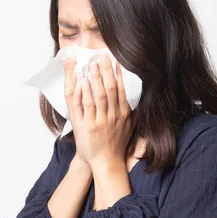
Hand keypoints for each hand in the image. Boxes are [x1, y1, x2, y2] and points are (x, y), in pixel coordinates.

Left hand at [63, 53, 133, 167]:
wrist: (106, 162)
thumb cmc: (116, 144)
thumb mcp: (128, 127)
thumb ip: (129, 112)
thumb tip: (133, 97)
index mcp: (123, 114)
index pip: (121, 89)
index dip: (118, 74)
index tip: (115, 61)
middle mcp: (114, 115)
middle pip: (111, 88)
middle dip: (106, 70)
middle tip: (102, 55)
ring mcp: (101, 120)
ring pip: (99, 94)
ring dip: (95, 77)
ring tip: (91, 63)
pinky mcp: (90, 126)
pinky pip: (88, 105)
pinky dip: (85, 92)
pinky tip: (82, 81)